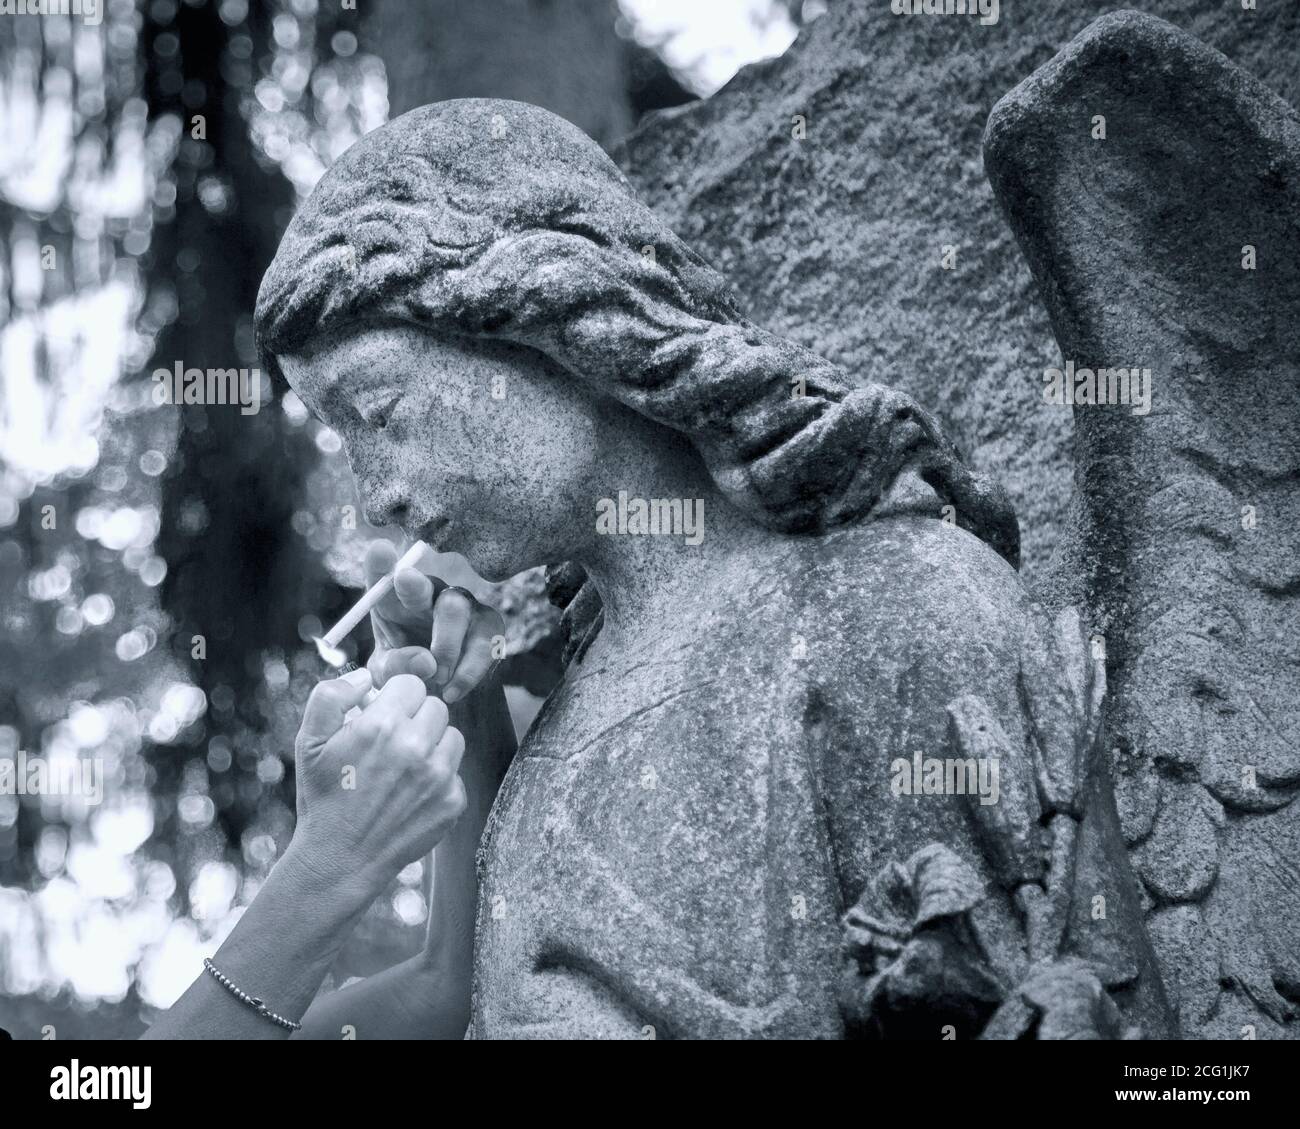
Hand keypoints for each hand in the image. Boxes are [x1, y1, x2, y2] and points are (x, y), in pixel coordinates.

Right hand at [291, 670, 465, 892]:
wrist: (340, 859)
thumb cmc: (324, 796)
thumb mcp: (309, 742)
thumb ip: (331, 696)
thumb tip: (367, 676)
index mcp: (381, 725)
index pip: (412, 684)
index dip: (395, 699)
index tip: (382, 717)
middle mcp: (415, 747)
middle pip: (436, 707)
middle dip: (416, 719)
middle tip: (392, 744)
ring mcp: (439, 776)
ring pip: (452, 736)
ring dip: (432, 746)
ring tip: (403, 768)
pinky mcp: (453, 801)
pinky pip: (456, 771)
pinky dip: (439, 779)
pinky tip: (412, 794)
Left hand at [363, 540, 505, 704]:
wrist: (445, 693)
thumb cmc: (409, 673)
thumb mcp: (389, 675)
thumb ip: (396, 667)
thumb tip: (426, 663)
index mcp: (393, 602)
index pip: (383, 578)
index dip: (381, 563)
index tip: (380, 550)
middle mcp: (427, 595)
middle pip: (421, 584)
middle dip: (413, 583)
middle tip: (406, 582)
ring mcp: (460, 605)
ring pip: (454, 610)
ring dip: (444, 648)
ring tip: (436, 678)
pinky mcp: (489, 624)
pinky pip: (482, 643)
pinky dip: (466, 672)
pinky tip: (452, 691)